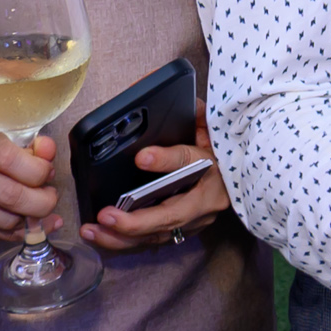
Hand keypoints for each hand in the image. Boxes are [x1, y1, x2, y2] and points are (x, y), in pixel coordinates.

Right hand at [0, 124, 58, 242]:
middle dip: (41, 201)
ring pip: (5, 221)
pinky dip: (20, 232)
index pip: (8, 158)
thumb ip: (28, 144)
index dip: (37, 170)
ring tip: (38, 207)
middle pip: (9, 195)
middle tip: (50, 196)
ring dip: (31, 219)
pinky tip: (32, 224)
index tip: (47, 172)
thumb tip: (50, 150)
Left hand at [82, 126, 232, 250]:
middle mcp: (204, 204)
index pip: (190, 163)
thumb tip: (160, 90)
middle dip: (134, 221)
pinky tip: (101, 236)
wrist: (239, 176)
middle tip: (104, 216)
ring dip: (122, 237)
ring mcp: (193, 222)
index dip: (167, 161)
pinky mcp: (181, 231)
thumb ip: (192, 114)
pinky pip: (151, 241)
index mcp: (213, 172)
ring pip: (156, 236)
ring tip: (91, 231)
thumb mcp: (210, 128)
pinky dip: (125, 241)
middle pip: (169, 218)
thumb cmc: (219, 150)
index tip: (142, 157)